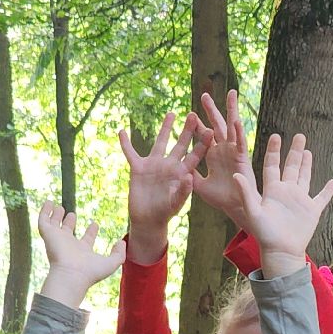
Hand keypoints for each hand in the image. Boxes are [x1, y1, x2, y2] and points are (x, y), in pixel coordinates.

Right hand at [36, 202, 124, 305]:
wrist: (71, 274)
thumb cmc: (90, 271)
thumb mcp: (111, 263)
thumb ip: (119, 254)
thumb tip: (121, 242)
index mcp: (83, 251)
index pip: (86, 239)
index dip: (91, 231)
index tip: (95, 224)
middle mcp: (69, 245)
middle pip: (68, 232)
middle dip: (70, 222)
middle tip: (73, 214)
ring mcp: (57, 239)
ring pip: (54, 225)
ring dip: (56, 216)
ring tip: (58, 206)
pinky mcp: (47, 234)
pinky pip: (43, 220)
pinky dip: (45, 211)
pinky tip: (48, 202)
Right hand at [119, 112, 201, 263]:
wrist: (147, 219)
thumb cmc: (164, 214)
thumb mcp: (176, 203)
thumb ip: (183, 191)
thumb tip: (190, 178)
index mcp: (182, 173)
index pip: (195, 156)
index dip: (202, 144)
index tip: (211, 130)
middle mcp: (170, 166)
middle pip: (181, 144)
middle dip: (187, 130)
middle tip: (194, 114)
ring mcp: (154, 165)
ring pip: (160, 142)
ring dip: (165, 128)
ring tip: (171, 114)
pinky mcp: (138, 168)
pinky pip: (130, 153)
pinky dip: (125, 143)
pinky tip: (121, 131)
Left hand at [192, 89, 254, 226]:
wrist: (235, 208)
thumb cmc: (220, 199)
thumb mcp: (198, 184)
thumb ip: (188, 173)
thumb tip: (176, 165)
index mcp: (212, 155)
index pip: (203, 135)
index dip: (197, 124)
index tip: (190, 113)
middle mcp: (223, 150)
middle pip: (217, 125)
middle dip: (211, 110)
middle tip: (205, 94)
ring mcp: (232, 152)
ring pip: (232, 126)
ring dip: (231, 110)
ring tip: (231, 93)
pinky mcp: (241, 159)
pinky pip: (240, 143)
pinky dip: (239, 132)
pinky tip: (237, 120)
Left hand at [236, 133, 332, 276]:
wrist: (281, 252)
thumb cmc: (264, 234)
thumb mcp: (253, 212)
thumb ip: (246, 193)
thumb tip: (236, 174)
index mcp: (272, 190)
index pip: (272, 165)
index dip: (274, 151)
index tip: (276, 136)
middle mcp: (286, 192)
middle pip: (291, 167)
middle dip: (295, 151)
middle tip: (299, 136)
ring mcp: (300, 201)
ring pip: (304, 177)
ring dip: (307, 164)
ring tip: (308, 151)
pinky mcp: (312, 211)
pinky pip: (322, 198)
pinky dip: (328, 190)